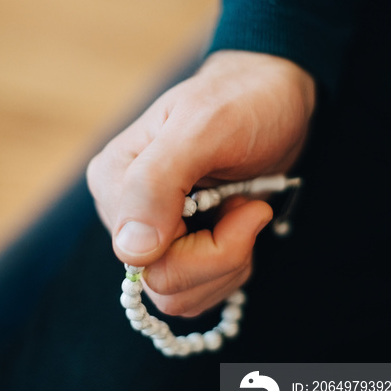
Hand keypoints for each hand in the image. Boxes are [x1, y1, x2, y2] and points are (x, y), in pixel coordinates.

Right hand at [87, 50, 314, 315]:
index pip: (144, 258)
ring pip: (180, 295)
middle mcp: (125, 210)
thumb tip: (131, 251)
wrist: (274, 96)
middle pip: (163, 283)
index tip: (243, 204)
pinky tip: (240, 224)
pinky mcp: (180, 243)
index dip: (205, 249)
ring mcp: (153, 230)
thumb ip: (156, 182)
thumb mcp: (204, 127)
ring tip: (244, 211)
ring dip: (229, 263)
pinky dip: (230, 267)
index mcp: (115, 180)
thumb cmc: (242, 100)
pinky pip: (197, 289)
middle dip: (222, 257)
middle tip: (248, 209)